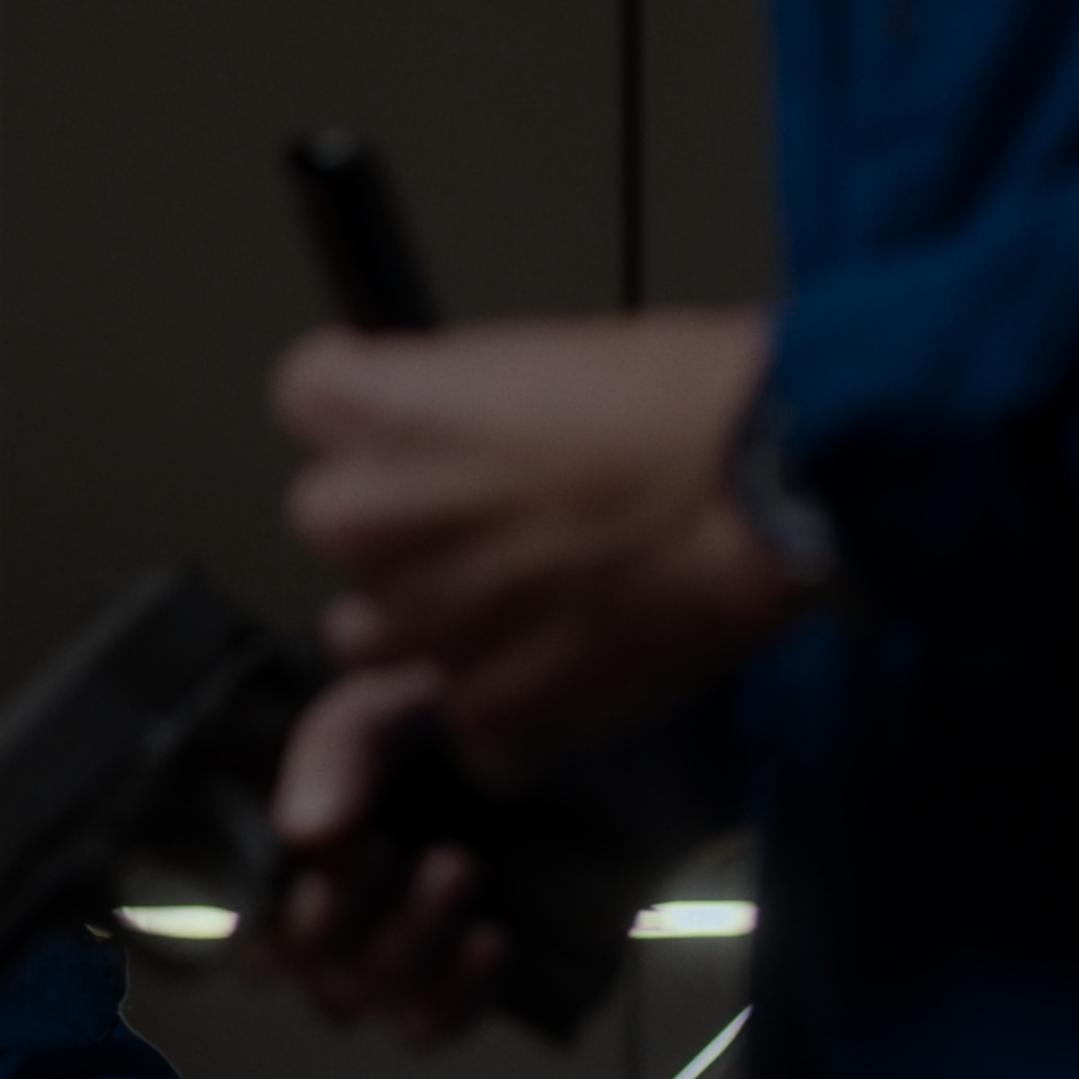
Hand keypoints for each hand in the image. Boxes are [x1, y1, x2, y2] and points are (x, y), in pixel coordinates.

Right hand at [254, 666, 509, 1045]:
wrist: (618, 731)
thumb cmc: (496, 701)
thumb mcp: (405, 696)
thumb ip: (340, 747)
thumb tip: (301, 834)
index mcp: (304, 822)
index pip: (242, 896)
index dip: (271, 894)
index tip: (335, 845)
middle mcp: (338, 891)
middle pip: (288, 960)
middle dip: (336, 917)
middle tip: (393, 850)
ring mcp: (400, 941)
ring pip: (352, 998)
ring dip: (400, 946)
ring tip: (460, 870)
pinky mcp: (465, 979)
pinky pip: (423, 1027)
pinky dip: (451, 996)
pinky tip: (491, 939)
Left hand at [275, 308, 802, 781]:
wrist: (769, 494)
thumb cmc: (686, 407)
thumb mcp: (543, 353)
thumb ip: (454, 399)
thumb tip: (445, 425)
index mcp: (376, 414)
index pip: (309, 398)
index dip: (370, 406)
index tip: (406, 419)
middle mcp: (370, 522)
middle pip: (337, 523)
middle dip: (399, 525)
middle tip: (492, 518)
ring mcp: (423, 625)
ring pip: (373, 636)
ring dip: (431, 624)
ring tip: (525, 598)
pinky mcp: (487, 709)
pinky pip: (467, 725)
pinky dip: (510, 709)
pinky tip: (567, 664)